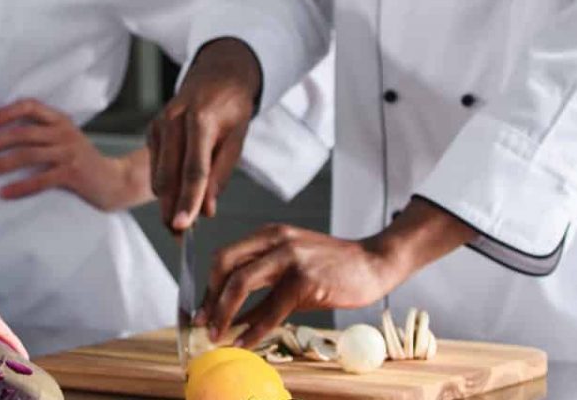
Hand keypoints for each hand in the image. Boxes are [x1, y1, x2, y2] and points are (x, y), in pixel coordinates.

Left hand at [0, 99, 148, 211]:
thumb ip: (43, 134)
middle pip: (22, 133)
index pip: (29, 106)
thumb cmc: (84, 161)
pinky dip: (20, 186)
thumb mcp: (66, 139)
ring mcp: (68, 153)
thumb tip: (4, 138)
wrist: (115, 180)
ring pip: (28, 154)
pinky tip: (6, 192)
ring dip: (2, 164)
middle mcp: (63, 133)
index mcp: (60, 121)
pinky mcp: (72, 173)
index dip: (5, 112)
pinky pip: (40, 179)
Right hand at [148, 38, 261, 231]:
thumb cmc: (230, 107)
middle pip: (168, 177)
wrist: (216, 74)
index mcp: (200, 120)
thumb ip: (221, 175)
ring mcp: (158, 124)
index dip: (188, 201)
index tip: (183, 227)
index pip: (194, 170)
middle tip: (180, 238)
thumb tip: (207, 210)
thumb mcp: (237, 139)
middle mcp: (173, 121)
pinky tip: (180, 189)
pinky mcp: (151, 130)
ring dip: (168, 202)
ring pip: (157, 176)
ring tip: (183, 218)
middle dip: (171, 211)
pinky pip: (155, 167)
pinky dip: (166, 185)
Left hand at [202, 202, 473, 347]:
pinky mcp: (305, 280)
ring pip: (241, 283)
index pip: (225, 256)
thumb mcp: (291, 269)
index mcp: (268, 234)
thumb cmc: (331, 268)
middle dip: (210, 297)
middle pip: (225, 265)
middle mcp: (275, 240)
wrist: (373, 263)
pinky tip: (245, 341)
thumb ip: (262, 288)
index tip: (202, 309)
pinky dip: (253, 328)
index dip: (209, 285)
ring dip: (224, 313)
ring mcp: (290, 257)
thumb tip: (232, 317)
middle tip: (204, 323)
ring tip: (217, 335)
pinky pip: (270, 308)